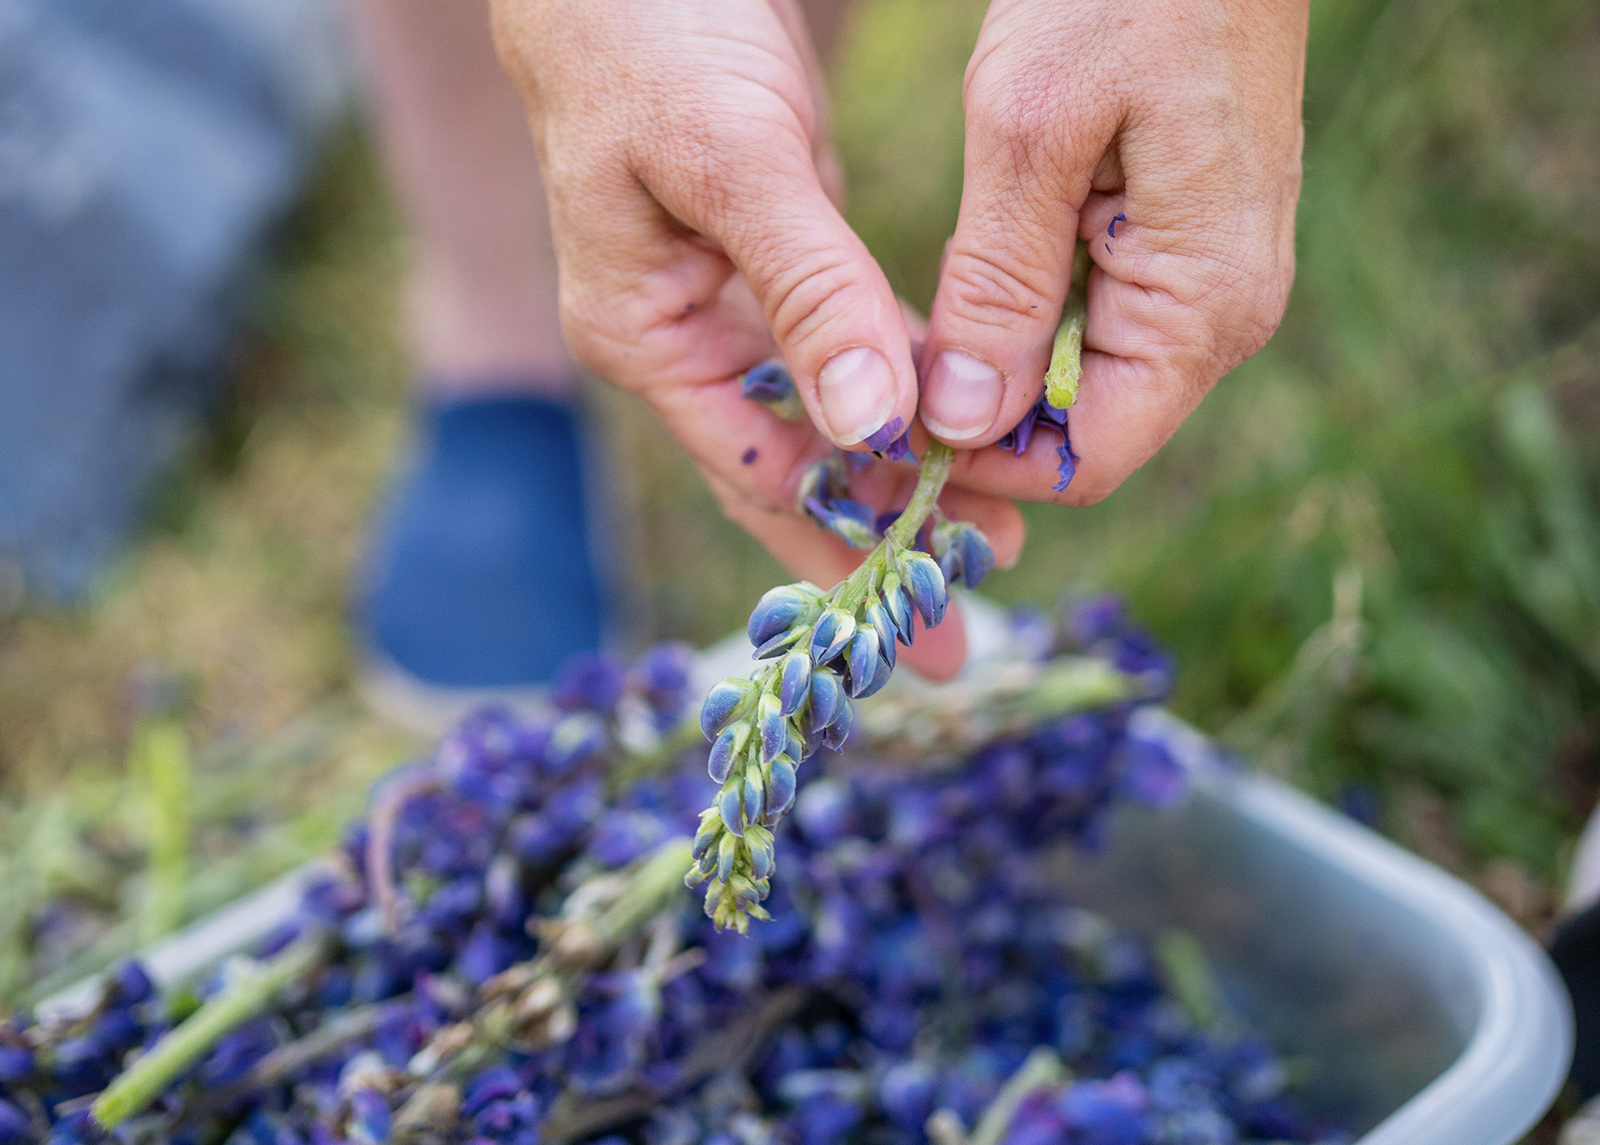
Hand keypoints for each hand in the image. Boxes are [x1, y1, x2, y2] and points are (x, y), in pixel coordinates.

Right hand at [491, 0, 1025, 676]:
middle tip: (964, 620)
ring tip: (986, 536)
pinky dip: (901, 380)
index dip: (845, 543)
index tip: (927, 608)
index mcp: (647, 337)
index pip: (759, 472)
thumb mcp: (730, 160)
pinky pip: (845, 342)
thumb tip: (872, 424)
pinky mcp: (774, 252)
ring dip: (902, 468)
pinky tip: (958, 419)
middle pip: (792, 468)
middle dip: (876, 539)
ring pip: (826, 413)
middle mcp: (682, 336)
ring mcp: (726, 299)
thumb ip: (805, 290)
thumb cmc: (650, 36)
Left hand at [918, 0, 1307, 502]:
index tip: (896, 432)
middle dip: (989, 422)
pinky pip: (1105, 317)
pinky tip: (976, 275)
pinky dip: (1033, 316)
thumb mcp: (1029, 135)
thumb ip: (999, 290)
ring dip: (1004, 369)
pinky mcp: (1189, 240)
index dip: (988, 464)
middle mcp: (1224, 314)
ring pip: (1091, 377)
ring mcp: (1212, 277)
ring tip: (922, 330)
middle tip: (890, 383)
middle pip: (1089, 429)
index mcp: (1202, 307)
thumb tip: (966, 421)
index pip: (1090, 459)